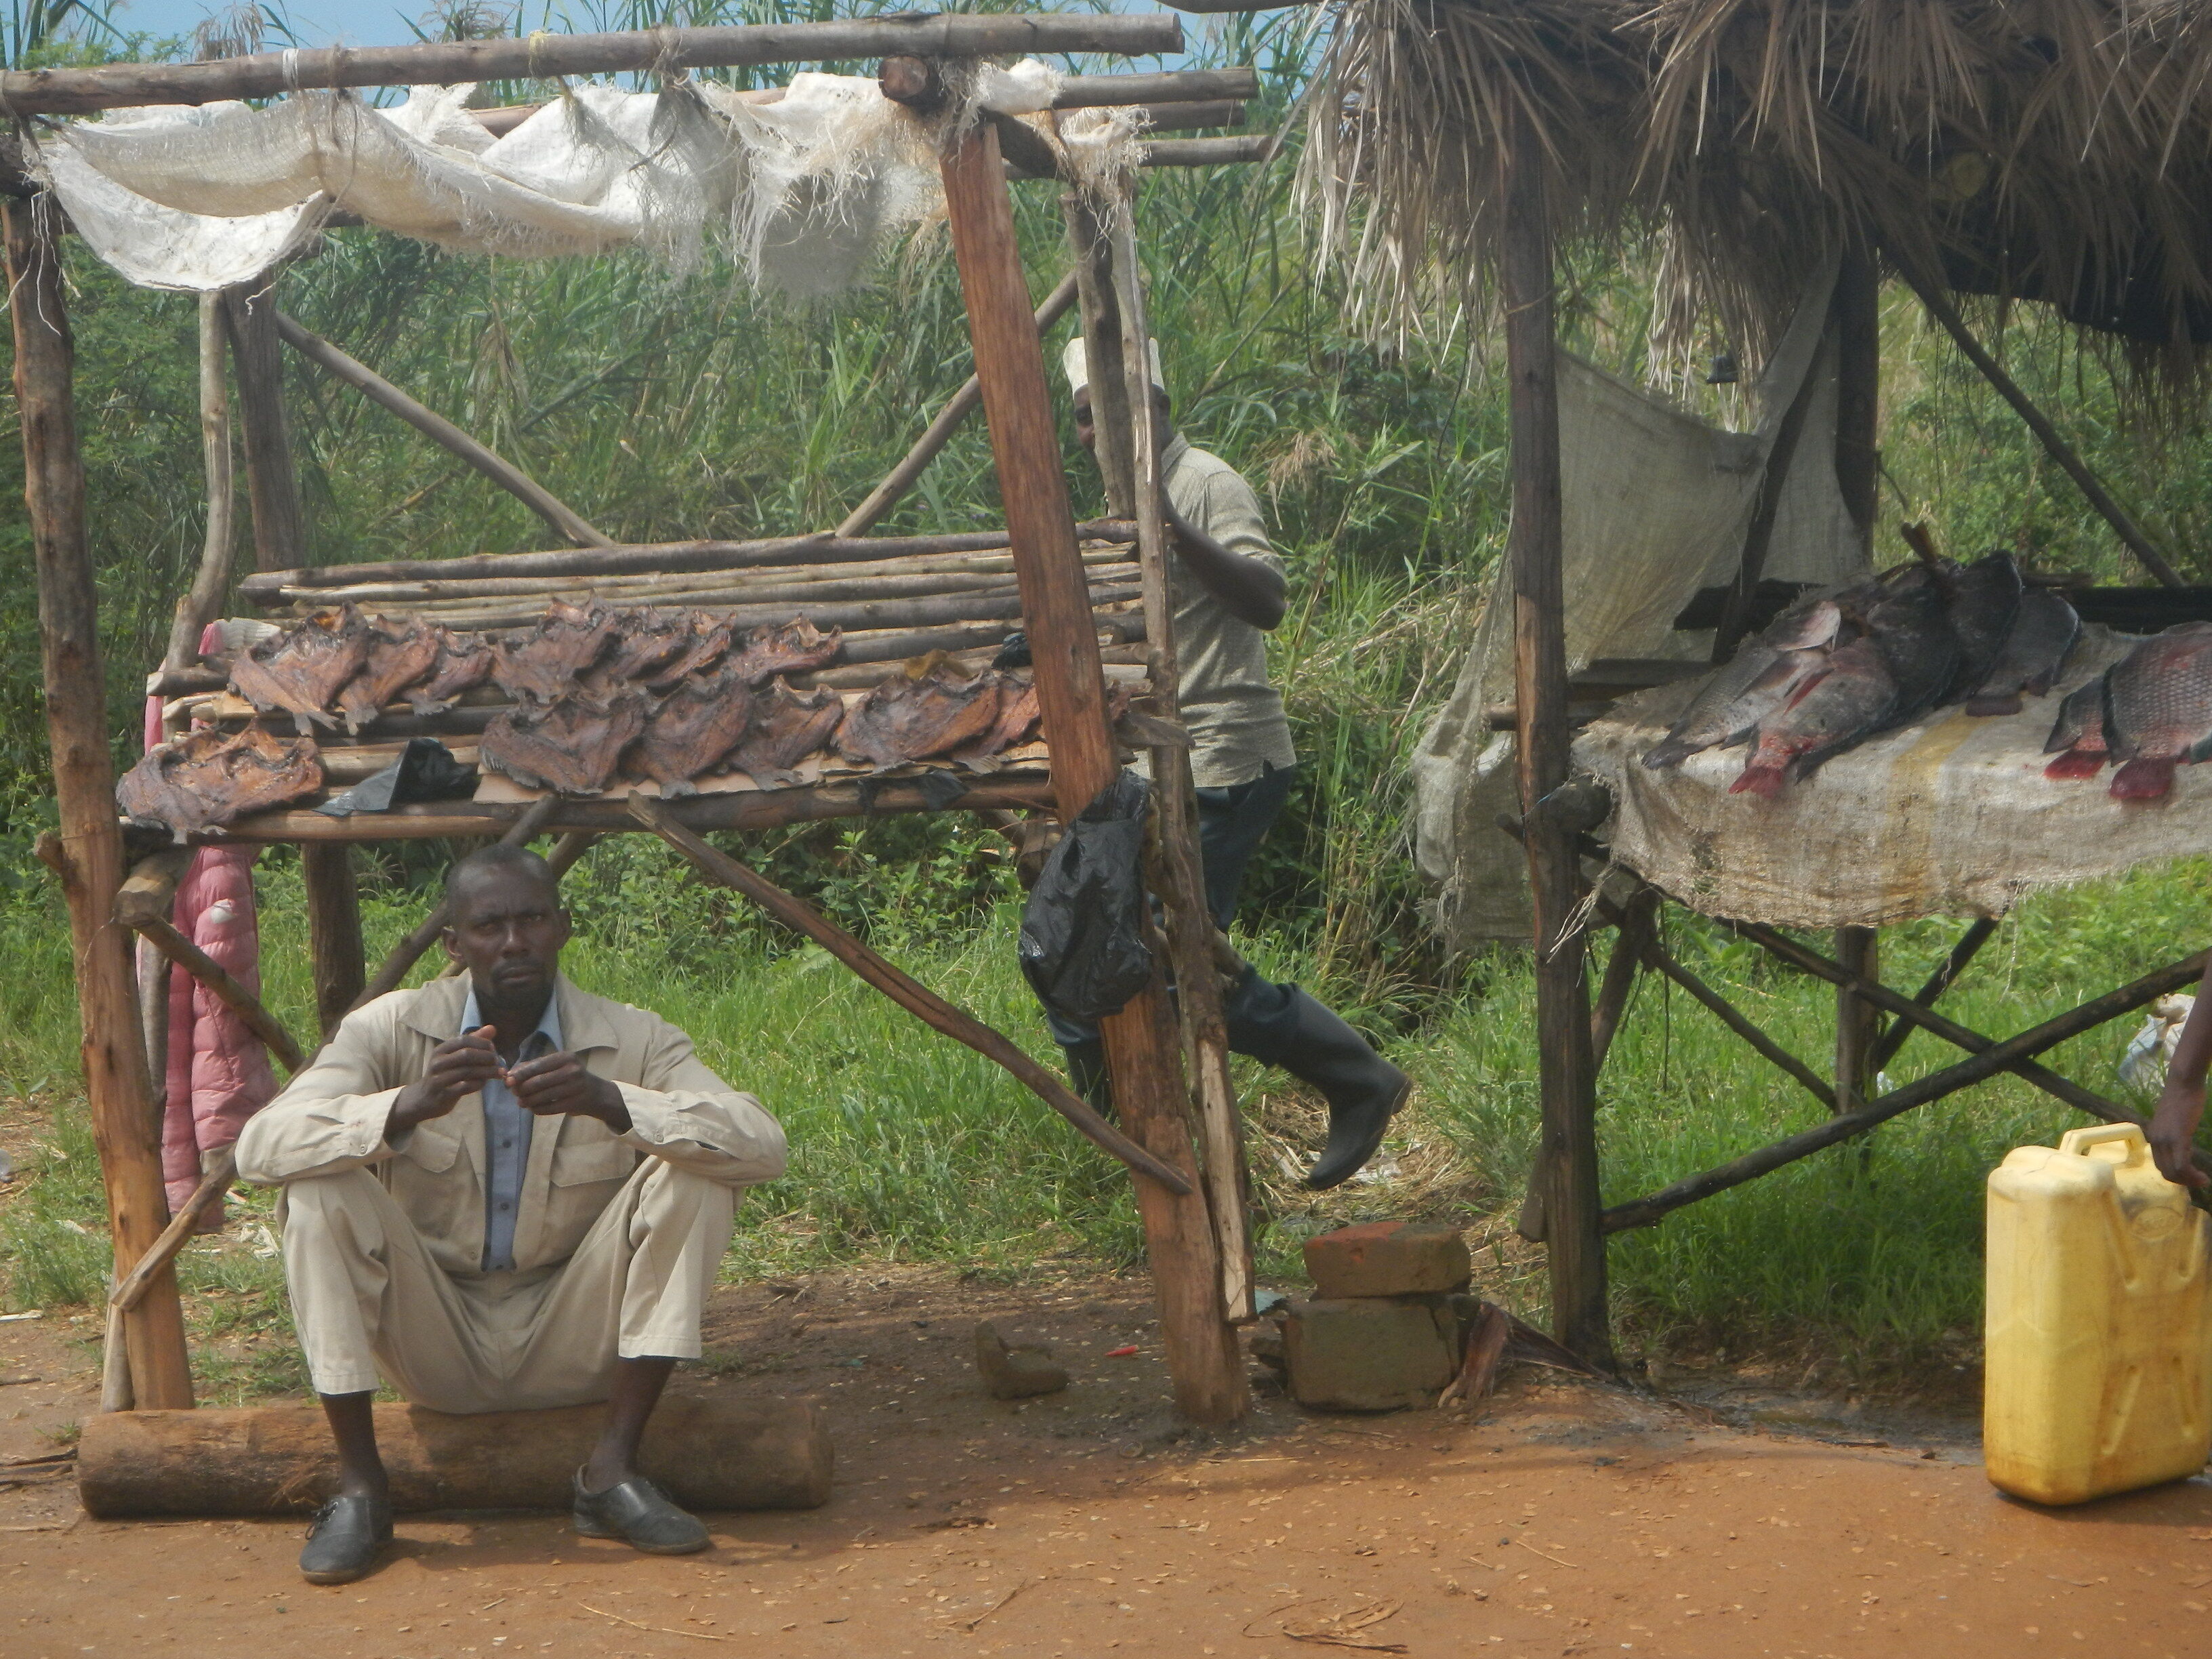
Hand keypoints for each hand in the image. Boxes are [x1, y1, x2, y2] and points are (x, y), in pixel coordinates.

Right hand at [388, 1026, 502, 1139]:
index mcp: (441, 1050)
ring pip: (467, 1071)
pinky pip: (465, 1087)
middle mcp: (438, 1062)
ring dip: (487, 1071)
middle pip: (466, 1054)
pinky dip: (478, 1084)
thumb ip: (473, 1042)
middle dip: (486, 1057)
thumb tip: (492, 1028)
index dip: (482, 1042)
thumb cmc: (444, 1074)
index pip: (464, 1039)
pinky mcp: (443, 1094)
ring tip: (499, 1072)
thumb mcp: (454, 1056)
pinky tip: (485, 1083)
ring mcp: (439, 1079)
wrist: (423, 1099)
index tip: (493, 1048)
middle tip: (498, 1061)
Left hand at [507, 1049, 630, 1131]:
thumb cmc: (572, 1077)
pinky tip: (532, 1108)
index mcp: (566, 1057)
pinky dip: (537, 1109)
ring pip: (542, 1096)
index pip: (538, 1065)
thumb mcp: (558, 1066)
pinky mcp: (575, 1103)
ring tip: (521, 1102)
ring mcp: (575, 1088)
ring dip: (527, 1100)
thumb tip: (510, 1074)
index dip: (521, 1074)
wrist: (597, 1093)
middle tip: (514, 1093)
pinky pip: (550, 1108)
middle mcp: (572, 1070)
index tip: (508, 1080)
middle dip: (522, 1089)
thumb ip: (535, 1067)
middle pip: (538, 1082)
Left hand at [2148, 1078, 2208, 1188]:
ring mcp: (2165, 1139)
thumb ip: (2172, 1134)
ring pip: (2173, 1171)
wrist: (2183, 1085)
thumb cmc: (2182, 1100)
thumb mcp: (2173, 1121)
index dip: (2175, 1176)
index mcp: (2154, 1137)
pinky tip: (2202, 1175)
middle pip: (2165, 1171)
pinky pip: (2181, 1164)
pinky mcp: (2178, 1137)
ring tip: (2203, 1180)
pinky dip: (2191, 1174)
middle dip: (2183, 1181)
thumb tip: (2179, 1145)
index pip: (2160, 1165)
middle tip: (2199, 1182)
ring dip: (2188, 1180)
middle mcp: (2155, 1140)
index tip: (2190, 1177)